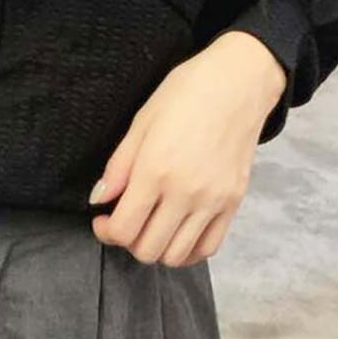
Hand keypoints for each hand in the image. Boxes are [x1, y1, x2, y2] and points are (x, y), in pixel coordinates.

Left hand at [88, 31, 286, 267]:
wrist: (238, 83)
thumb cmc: (185, 93)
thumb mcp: (141, 121)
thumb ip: (119, 166)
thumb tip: (99, 198)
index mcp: (156, 171)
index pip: (124, 229)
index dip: (105, 231)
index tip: (102, 218)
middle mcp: (186, 193)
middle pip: (148, 249)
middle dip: (127, 240)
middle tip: (123, 220)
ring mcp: (214, 202)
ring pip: (177, 256)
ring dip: (156, 247)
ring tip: (149, 224)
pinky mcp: (234, 203)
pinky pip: (208, 247)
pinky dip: (187, 250)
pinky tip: (176, 232)